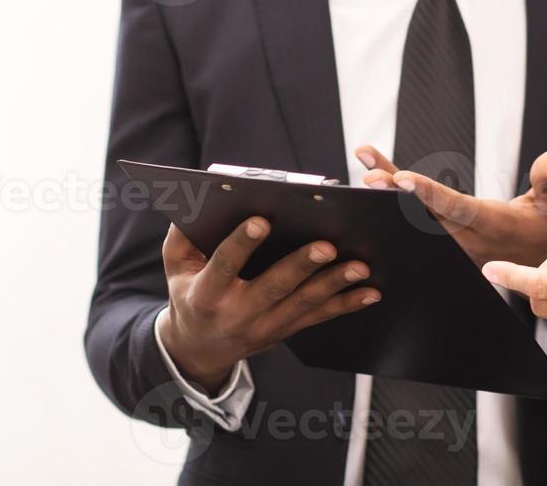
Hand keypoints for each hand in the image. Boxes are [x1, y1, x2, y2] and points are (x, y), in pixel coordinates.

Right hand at [157, 218, 379, 391]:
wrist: (198, 348)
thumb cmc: (190, 292)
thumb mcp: (175, 266)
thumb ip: (182, 234)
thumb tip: (198, 198)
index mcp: (206, 293)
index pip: (224, 266)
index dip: (242, 244)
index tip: (262, 220)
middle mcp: (238, 313)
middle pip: (273, 287)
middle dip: (302, 266)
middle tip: (327, 245)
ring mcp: (265, 327)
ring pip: (304, 305)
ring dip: (334, 285)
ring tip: (360, 266)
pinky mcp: (286, 332)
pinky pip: (319, 317)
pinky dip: (347, 305)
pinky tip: (371, 292)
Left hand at [354, 145, 546, 268]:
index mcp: (493, 225)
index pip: (455, 208)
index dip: (428, 194)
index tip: (401, 179)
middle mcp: (469, 237)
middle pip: (426, 215)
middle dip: (396, 195)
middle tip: (369, 175)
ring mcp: (456, 243)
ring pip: (417, 218)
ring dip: (390, 193)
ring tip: (367, 164)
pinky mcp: (450, 240)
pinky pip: (420, 219)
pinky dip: (398, 199)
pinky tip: (378, 178)